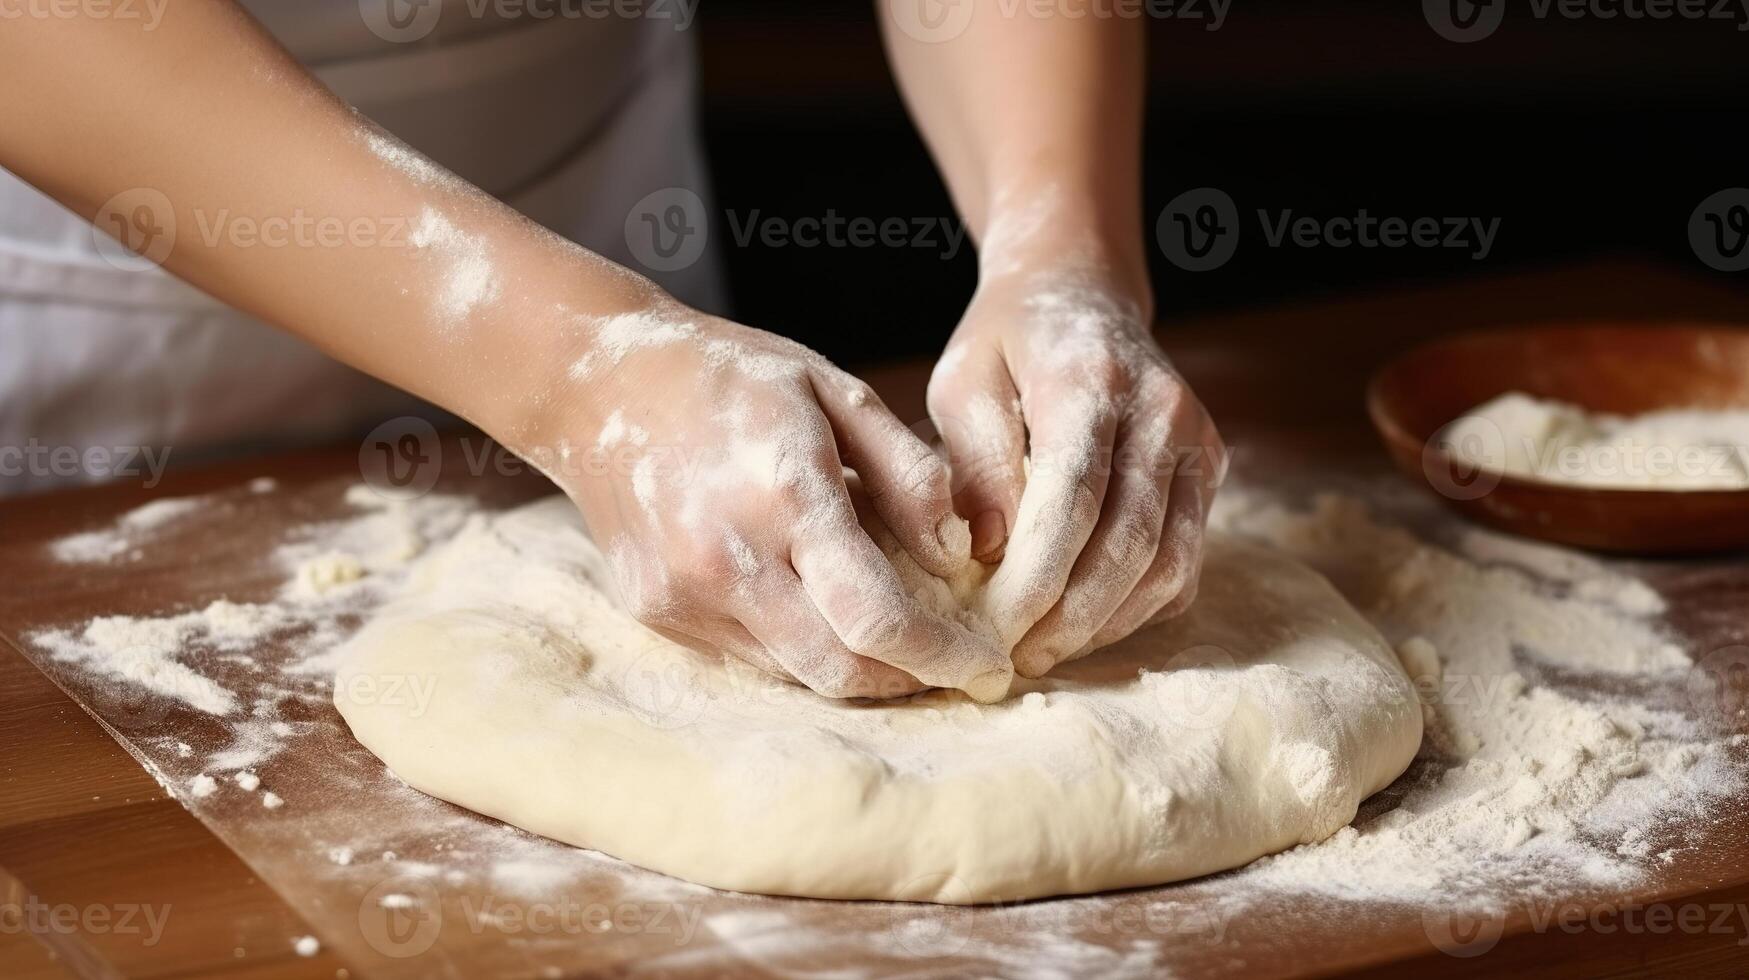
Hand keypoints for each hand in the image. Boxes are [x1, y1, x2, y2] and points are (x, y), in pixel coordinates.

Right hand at [533, 301, 1013, 702]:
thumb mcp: (836, 391)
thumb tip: (961, 555)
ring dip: (858, 667)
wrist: (598, 383)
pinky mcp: (657, 612)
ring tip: (898, 635)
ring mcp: (683, 594)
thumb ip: (909, 474)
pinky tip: (821, 606)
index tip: (987, 663)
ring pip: (796, 672)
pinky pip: (750, 655)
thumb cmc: (731, 376)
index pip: (876, 616)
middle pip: (840, 669)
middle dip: (909, 679)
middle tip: (956, 665)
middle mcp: (728, 558)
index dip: (943, 655)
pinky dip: (801, 644)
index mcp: (784, 494)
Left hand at [926, 264, 1224, 677]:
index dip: (1036, 576)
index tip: (991, 628)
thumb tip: (989, 553)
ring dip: (1106, 622)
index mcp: (1092, 381)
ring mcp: (1196, 441)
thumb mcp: (964, 381)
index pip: (1073, 500)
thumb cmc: (1006, 340)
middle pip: (1128, 542)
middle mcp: (1161, 412)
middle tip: (1014, 659)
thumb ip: (976, 463)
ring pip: (1168, 562)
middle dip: (1069, 616)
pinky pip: (1185, 562)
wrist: (1081, 290)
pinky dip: (1138, 607)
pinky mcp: (1208, 469)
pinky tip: (1084, 624)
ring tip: (1043, 650)